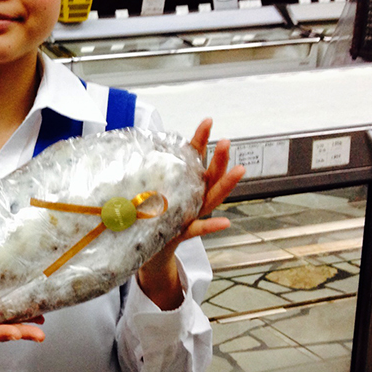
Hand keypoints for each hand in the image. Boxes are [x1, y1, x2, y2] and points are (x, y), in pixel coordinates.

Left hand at [137, 118, 244, 308]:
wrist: (151, 250)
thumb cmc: (151, 218)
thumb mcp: (151, 193)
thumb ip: (150, 174)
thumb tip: (133, 146)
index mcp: (185, 186)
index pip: (195, 159)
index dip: (201, 141)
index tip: (207, 121)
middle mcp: (194, 199)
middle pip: (210, 175)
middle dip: (219, 158)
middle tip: (226, 142)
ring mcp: (192, 215)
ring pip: (211, 198)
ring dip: (225, 184)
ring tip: (238, 170)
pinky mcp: (184, 232)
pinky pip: (198, 229)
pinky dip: (212, 226)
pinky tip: (225, 222)